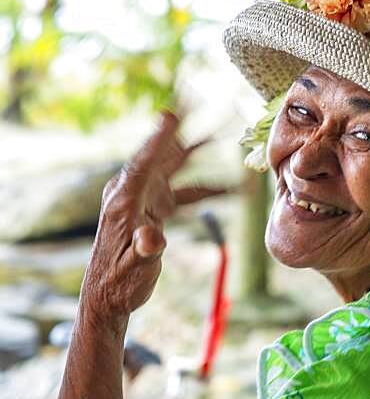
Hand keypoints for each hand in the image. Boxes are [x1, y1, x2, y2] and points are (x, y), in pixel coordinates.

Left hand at [81, 112, 208, 322]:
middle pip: (161, 155)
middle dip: (181, 132)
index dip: (158, 139)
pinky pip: (186, 192)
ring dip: (198, 153)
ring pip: (175, 168)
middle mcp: (133, 194)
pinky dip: (207, 188)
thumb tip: (153, 238)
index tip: (171, 114)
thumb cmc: (120, 283)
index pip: (143, 163)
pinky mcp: (154, 209)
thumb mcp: (134, 269)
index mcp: (125, 202)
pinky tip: (231, 189)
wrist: (109, 294)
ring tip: (222, 134)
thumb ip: (145, 251)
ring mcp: (144, 200)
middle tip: (195, 103)